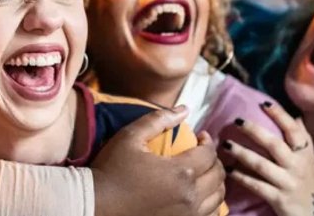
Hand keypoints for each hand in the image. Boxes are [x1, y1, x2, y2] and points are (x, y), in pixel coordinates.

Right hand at [92, 106, 224, 215]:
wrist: (95, 204)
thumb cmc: (111, 169)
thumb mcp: (130, 136)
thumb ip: (159, 119)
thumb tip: (185, 109)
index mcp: (180, 172)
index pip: (209, 154)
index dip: (208, 141)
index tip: (201, 136)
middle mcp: (189, 196)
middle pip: (218, 175)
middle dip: (214, 160)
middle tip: (203, 154)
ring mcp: (186, 215)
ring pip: (218, 198)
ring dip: (215, 183)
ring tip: (204, 174)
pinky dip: (210, 204)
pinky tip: (200, 197)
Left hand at [223, 102, 313, 215]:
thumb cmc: (309, 186)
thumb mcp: (310, 162)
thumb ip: (303, 140)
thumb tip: (296, 116)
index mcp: (306, 154)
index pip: (294, 130)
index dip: (279, 115)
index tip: (263, 103)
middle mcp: (298, 166)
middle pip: (274, 145)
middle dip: (254, 131)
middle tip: (237, 120)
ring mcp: (289, 183)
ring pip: (262, 165)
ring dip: (242, 153)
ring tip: (226, 145)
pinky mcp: (279, 199)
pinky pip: (257, 186)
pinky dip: (242, 178)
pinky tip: (229, 171)